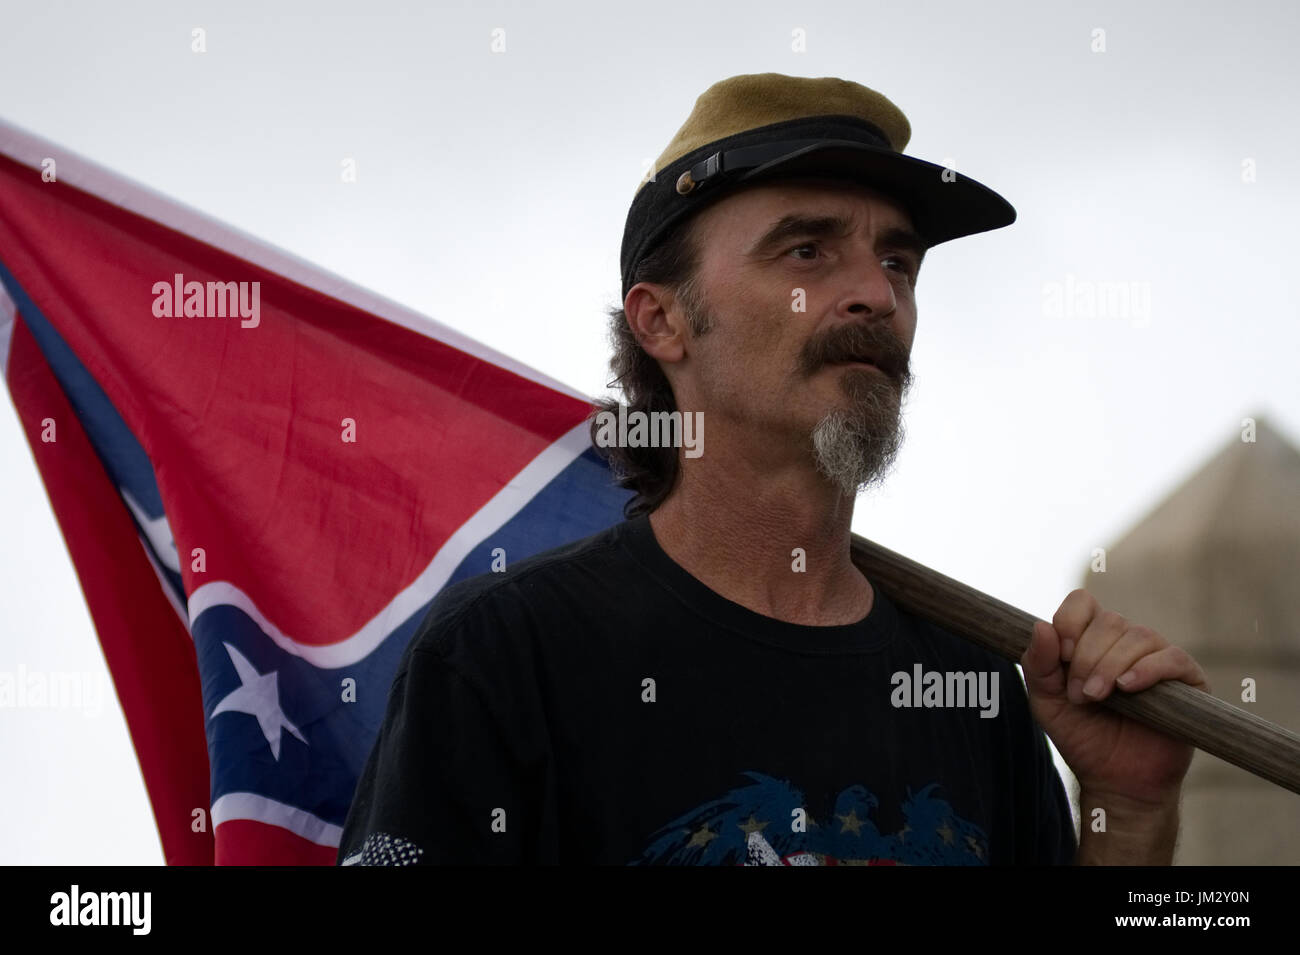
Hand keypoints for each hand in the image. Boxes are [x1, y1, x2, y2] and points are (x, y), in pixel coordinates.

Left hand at [1020, 589, 1210, 806]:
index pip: (1082, 602)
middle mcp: (1126, 641)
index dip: (1070, 622)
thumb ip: (1038, 664)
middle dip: (1087, 657)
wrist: (1115, 779)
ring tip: (1097, 698)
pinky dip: (1147, 669)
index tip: (1062, 656)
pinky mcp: (1188, 679)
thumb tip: (1040, 625)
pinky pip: (1172, 658)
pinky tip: (1127, 687)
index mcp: (1092, 639)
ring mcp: (1158, 657)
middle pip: (1109, 621)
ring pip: (1138, 636)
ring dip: (1111, 665)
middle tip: (1080, 695)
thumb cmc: (1081, 735)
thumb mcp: (1046, 700)